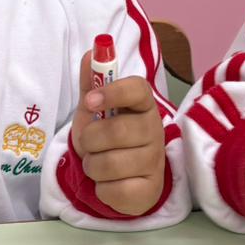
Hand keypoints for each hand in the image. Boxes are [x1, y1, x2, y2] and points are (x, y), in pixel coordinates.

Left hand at [72, 51, 167, 216]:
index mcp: (143, 105)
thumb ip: (92, 82)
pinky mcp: (151, 189)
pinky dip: (102, 189)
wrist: (120, 175)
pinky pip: (115, 190)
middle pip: (116, 131)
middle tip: (89, 144)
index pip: (138, 89)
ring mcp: (156, 161)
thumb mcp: (95, 109)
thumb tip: (90, 53)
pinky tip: (110, 183)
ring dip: (92, 166)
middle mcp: (155, 130)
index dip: (113, 92)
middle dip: (90, 140)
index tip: (90, 101)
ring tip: (98, 164)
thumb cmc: (107, 136)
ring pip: (111, 164)